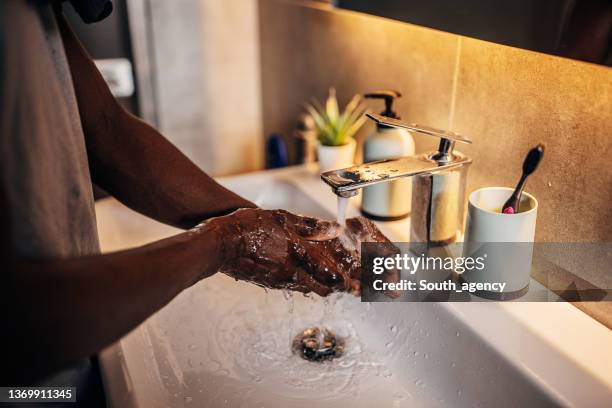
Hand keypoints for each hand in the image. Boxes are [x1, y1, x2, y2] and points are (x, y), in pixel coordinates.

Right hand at [209, 208, 394, 295]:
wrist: (219, 245)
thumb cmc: (247, 228)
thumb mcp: (281, 219)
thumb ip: (309, 226)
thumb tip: (333, 230)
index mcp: (299, 256)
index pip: (334, 272)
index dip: (353, 280)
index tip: (368, 286)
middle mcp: (294, 273)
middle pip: (327, 286)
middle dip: (345, 287)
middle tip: (360, 287)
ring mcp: (283, 281)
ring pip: (314, 287)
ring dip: (330, 286)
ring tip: (343, 284)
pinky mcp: (273, 282)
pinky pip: (298, 285)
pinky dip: (312, 282)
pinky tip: (314, 278)